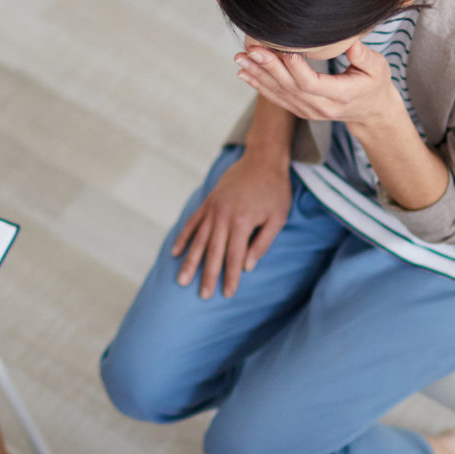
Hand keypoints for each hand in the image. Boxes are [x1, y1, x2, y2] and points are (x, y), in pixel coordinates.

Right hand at [172, 146, 291, 298]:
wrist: (262, 157)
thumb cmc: (275, 189)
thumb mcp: (278, 218)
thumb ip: (263, 243)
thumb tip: (247, 266)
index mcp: (243, 222)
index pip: (235, 257)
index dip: (231, 277)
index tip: (227, 294)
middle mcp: (224, 217)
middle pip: (214, 252)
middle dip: (207, 276)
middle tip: (202, 295)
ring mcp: (213, 209)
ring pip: (199, 240)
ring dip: (190, 262)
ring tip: (182, 280)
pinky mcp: (208, 202)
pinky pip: (192, 222)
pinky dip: (183, 238)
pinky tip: (176, 252)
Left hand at [235, 39, 401, 130]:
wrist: (369, 112)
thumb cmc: (375, 84)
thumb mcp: (378, 68)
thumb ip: (364, 57)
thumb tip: (350, 44)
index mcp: (339, 96)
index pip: (311, 83)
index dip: (295, 67)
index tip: (283, 48)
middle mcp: (319, 107)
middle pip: (289, 87)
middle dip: (268, 67)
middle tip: (251, 49)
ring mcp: (307, 111)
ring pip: (278, 93)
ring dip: (257, 75)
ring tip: (240, 59)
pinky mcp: (299, 110)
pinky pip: (276, 98)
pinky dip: (259, 85)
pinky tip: (244, 73)